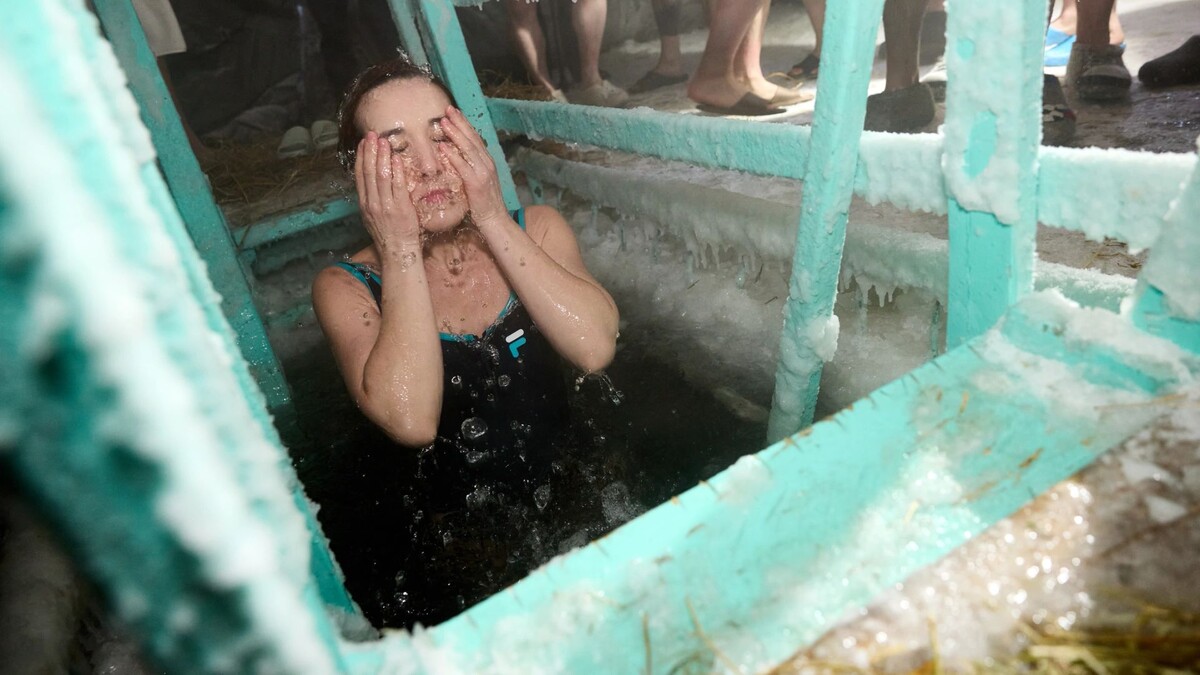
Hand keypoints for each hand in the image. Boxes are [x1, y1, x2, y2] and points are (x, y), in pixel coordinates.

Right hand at [355, 132, 419, 248]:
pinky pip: (397, 186)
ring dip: (382, 156)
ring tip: (383, 141)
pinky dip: (396, 170)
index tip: (364, 143)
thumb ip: (372, 199)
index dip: (361, 157)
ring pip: (381, 176)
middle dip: (370, 151)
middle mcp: (372, 203)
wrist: (398, 250)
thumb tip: (372, 183)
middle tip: (372, 135)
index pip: (360, 175)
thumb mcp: (373, 216)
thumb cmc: (389, 233)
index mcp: (365, 203)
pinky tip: (396, 159)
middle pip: (368, 172)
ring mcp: (385, 205)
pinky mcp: (400, 208)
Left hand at [439, 106, 507, 227]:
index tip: (454, 112)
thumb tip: (455, 155)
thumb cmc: (484, 203)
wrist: (494, 220)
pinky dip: (452, 155)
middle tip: (447, 109)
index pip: (475, 138)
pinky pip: (462, 166)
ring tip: (443, 123)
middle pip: (472, 138)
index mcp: (487, 161)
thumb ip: (470, 167)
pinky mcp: (476, 183)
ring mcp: (483, 172)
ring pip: (467, 148)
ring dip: (455, 134)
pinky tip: (443, 147)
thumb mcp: (478, 180)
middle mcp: (487, 163)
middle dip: (459, 122)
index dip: (464, 123)